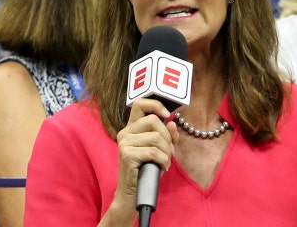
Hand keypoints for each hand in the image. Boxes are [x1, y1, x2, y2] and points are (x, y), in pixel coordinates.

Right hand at [111, 99, 176, 217]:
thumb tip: (172, 123)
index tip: (167, 116)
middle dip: (167, 137)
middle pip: (153, 121)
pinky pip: (153, 151)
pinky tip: (161, 167)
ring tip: (164, 162)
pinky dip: (162, 160)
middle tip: (168, 152)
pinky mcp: (127, 154)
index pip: (140, 104)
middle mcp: (125, 132)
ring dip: (166, 152)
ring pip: (156, 137)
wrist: (133, 193)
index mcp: (132, 128)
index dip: (156, 105)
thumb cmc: (147, 170)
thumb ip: (167, 136)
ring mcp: (124, 143)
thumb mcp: (160, 150)